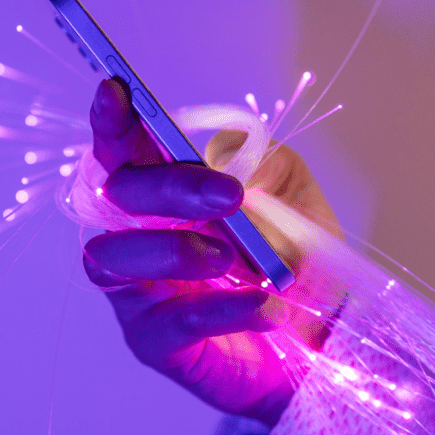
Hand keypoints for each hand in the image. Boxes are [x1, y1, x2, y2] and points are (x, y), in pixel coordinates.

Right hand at [83, 78, 340, 428]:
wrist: (322, 338)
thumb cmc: (296, 260)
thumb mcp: (294, 196)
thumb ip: (262, 165)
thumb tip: (220, 162)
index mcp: (166, 196)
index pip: (125, 153)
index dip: (113, 122)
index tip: (116, 91)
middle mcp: (140, 236)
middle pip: (112, 197)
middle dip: (164, 187)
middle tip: (227, 195)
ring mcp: (140, 291)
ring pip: (114, 257)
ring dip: (173, 248)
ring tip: (230, 256)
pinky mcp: (155, 342)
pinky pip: (170, 321)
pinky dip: (220, 306)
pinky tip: (263, 305)